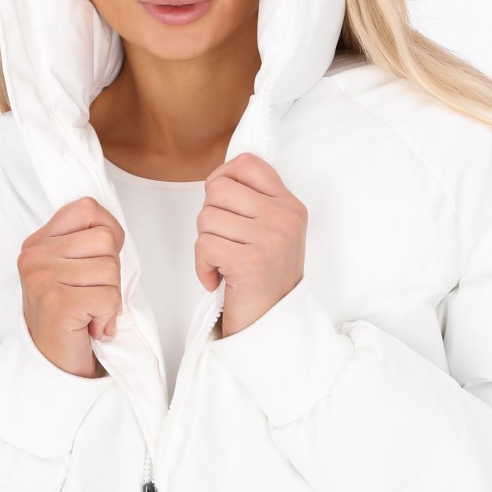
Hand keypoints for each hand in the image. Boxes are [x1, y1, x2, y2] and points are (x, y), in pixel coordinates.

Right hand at [17, 197, 124, 376]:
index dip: (109, 230)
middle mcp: (35, 256)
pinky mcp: (57, 303)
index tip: (102, 257)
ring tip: (89, 311)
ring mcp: (42, 278)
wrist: (52, 365)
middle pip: (106, 239)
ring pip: (111, 268)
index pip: (86, 208)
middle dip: (112, 271)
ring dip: (110, 297)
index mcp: (38, 242)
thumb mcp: (71, 270)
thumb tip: (114, 230)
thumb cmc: (68, 316)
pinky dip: (108, 316)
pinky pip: (109, 296)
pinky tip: (90, 326)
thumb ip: (86, 243)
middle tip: (92, 295)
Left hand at [195, 153, 306, 337]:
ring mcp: (271, 239)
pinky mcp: (251, 262)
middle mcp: (285, 218)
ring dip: (205, 245)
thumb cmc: (263, 279)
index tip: (220, 204)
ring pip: (206, 218)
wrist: (272, 327)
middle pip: (218, 189)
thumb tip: (218, 177)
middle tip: (221, 242)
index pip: (247, 163)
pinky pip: (204, 245)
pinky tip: (217, 280)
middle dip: (208, 217)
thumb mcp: (270, 232)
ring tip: (222, 264)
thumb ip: (252, 202)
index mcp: (290, 205)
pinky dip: (202, 267)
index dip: (222, 178)